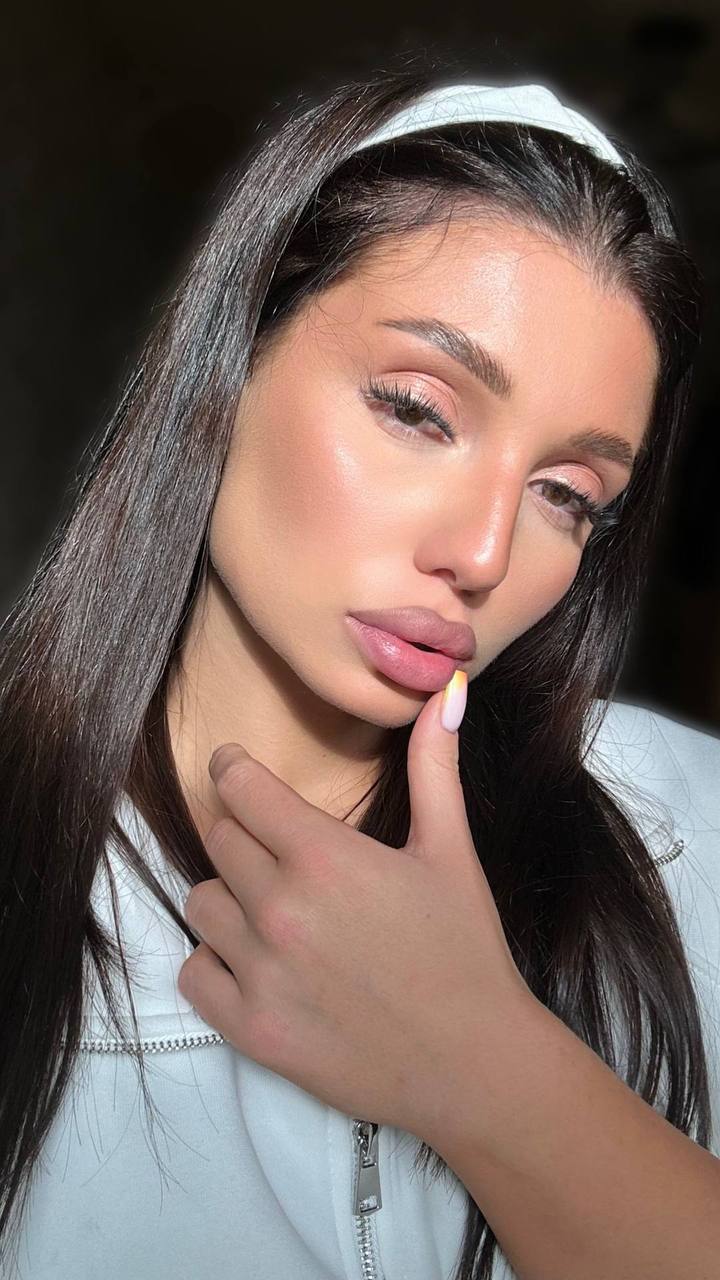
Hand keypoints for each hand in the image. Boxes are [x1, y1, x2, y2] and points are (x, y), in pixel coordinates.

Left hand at [177, 676, 531, 1145]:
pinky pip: (193, 971)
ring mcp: (259, 973)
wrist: (474, 1063)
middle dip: (244, 835)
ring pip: (201, 902)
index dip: (234, 770)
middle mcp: (279, 908)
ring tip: (274, 912)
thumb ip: (434, 766)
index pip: (239, 787)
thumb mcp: (451, 851)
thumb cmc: (464, 949)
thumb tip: (446, 687)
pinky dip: (216, 962)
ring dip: (230, 898)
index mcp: (324, 856)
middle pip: (219, 839)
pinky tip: (259, 963)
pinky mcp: (249, 1029)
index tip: (236, 768)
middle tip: (281, 853)